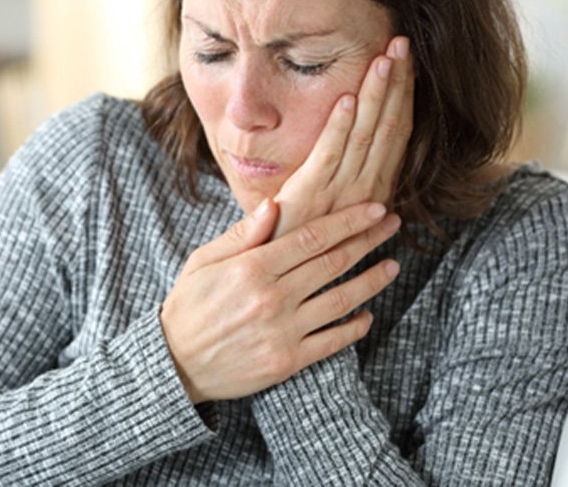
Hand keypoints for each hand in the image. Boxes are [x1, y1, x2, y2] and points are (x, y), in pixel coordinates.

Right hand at [160, 199, 400, 403]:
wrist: (174, 364)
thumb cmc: (190, 304)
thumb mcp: (205, 260)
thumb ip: (243, 233)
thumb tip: (275, 204)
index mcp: (252, 267)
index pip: (312, 237)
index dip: (348, 221)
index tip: (374, 208)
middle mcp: (272, 297)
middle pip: (333, 263)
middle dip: (368, 240)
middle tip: (393, 225)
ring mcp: (282, 331)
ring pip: (340, 301)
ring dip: (372, 281)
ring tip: (393, 266)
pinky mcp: (287, 362)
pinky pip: (331, 343)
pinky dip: (353, 328)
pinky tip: (368, 315)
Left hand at [273, 36, 413, 236]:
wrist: (280, 274)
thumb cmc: (306, 235)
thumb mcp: (340, 207)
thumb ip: (358, 185)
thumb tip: (383, 186)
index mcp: (375, 187)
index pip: (396, 133)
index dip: (403, 95)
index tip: (408, 61)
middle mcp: (366, 188)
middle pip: (387, 127)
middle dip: (396, 84)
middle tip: (403, 43)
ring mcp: (339, 191)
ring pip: (364, 135)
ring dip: (375, 96)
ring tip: (385, 58)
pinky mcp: (309, 194)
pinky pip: (329, 154)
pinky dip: (338, 126)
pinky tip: (347, 98)